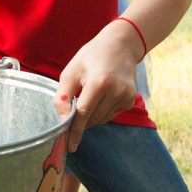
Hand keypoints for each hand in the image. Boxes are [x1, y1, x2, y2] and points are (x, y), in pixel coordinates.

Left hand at [55, 22, 139, 150]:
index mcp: (99, 83)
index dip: (75, 131)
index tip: (70, 146)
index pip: (83, 114)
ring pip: (101, 119)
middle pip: (92, 119)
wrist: (120, 45)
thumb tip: (61, 120)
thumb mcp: (71, 71)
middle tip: (74, 105)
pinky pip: (110, 115)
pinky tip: (102, 95)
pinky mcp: (130, 100)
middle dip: (80, 119)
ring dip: (91, 115)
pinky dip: (101, 111)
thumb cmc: (91, 57)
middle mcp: (115, 91)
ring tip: (89, 94)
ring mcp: (126, 97)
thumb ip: (63, 96)